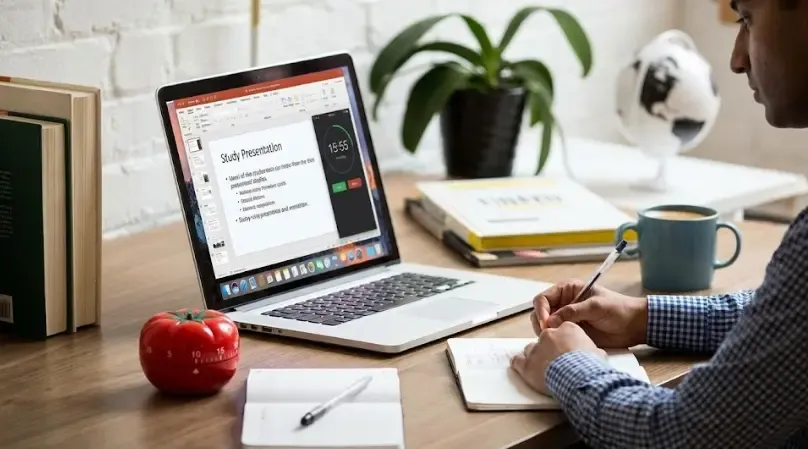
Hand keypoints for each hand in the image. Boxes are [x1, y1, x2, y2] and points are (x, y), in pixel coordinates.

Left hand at [510, 321, 604, 394]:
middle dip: (549, 348)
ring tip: (543, 368)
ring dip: (536, 357)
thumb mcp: (598, 354)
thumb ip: (592, 350)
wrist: (579, 377)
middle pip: (545, 339)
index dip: (564, 341)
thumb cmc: (590, 365)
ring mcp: (536, 348)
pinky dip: (519, 364)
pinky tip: (524, 369)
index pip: (562, 330)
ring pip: (531, 349)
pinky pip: (517, 360)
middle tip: (557, 361)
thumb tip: (595, 355)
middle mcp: (549, 335)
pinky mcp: (526, 363)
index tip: (567, 350)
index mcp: (568, 329)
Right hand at [531, 280, 648, 347]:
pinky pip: (556, 336)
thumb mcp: (595, 306)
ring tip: (554, 339)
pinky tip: (560, 345)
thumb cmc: (618, 309)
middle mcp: (564, 304)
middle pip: (540, 313)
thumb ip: (573, 311)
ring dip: (546, 333)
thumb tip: (551, 321)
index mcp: (568, 290)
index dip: (541, 310)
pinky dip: (554, 341)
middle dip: (540, 323)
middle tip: (547, 334)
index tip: (545, 322)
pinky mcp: (572, 332)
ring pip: (545, 326)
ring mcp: (567, 319)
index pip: (543, 299)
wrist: (634, 326)